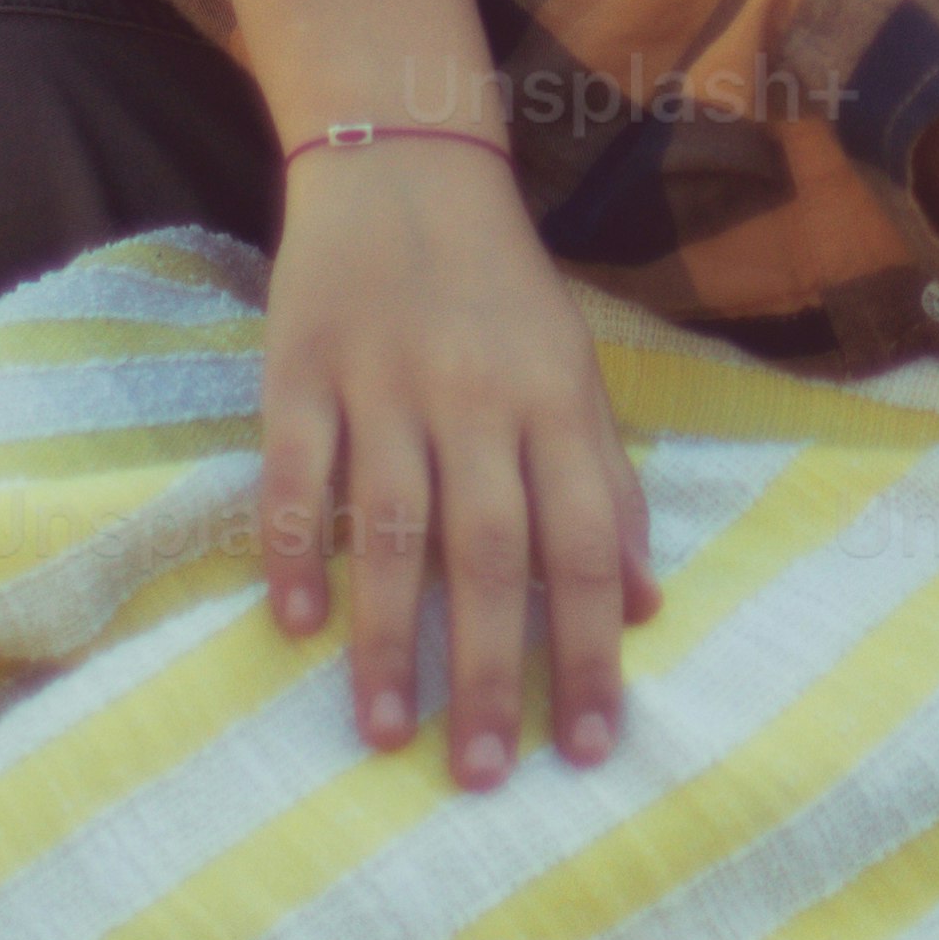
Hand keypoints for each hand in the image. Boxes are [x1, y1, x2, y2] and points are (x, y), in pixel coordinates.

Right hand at [255, 142, 654, 786]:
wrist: (403, 163)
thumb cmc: (501, 292)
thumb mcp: (576, 373)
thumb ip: (607, 485)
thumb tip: (647, 605)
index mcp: (555, 400)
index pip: (586, 545)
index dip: (593, 651)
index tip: (592, 747)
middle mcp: (474, 396)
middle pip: (488, 553)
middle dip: (490, 672)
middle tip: (484, 776)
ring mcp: (382, 383)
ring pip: (387, 529)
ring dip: (388, 640)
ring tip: (385, 735)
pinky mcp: (299, 369)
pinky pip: (293, 473)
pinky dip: (291, 549)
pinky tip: (295, 626)